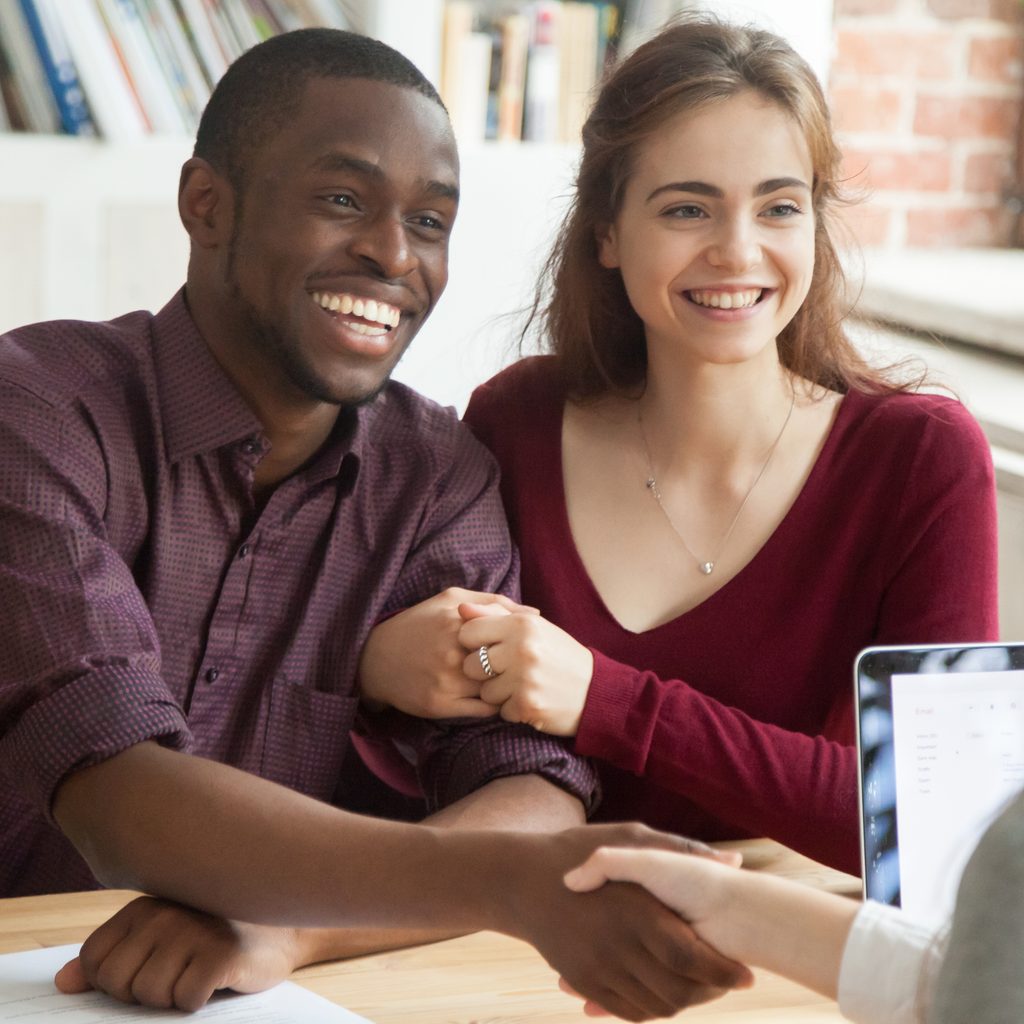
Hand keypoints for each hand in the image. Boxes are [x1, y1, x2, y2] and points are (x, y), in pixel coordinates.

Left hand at [54, 897, 303, 1010]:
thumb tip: (62, 983)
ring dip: (173, 998)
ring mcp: (193, 930)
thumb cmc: (214, 937)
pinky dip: (198, 1002)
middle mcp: (165, 912)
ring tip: (197, 974)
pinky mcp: (220, 953)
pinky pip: (185, 1001)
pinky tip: (216, 980)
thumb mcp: (160, 940)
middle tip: (177, 975)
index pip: (94, 961)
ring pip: (150, 997)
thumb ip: (112, 957)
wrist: (283, 930)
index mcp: (145, 906)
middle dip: (142, 995)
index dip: (112, 983)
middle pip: (119, 985)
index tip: (145, 972)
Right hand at [357, 588, 535, 717]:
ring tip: (514, 684)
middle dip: (520, 667)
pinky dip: (496, 705)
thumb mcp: (451, 599)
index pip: (510, 633)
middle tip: (528, 669)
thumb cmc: (419, 624)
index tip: (528, 646)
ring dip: (509, 688)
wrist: (376, 658)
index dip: (523, 642)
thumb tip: (534, 613)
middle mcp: (453, 652)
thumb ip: (492, 602)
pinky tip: (496, 697)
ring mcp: (447, 681)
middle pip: (506, 663)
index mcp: (459, 621)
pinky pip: (484, 710)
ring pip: (498, 689)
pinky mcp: (441, 705)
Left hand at [457, 604, 593, 734]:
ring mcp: (524, 679)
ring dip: (498, 693)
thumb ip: (495, 614)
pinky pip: (500, 711)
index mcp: (522, 624)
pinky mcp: (527, 705)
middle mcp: (522, 649)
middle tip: (504, 671)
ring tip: (520, 686)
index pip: (469, 631)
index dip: (473, 643)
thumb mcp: (533, 627)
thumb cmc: (559, 655)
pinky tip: (529, 700)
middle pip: (470, 664)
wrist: (595, 690)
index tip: (488, 648)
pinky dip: (512, 709)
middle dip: (482, 672)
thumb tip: (461, 608)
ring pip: (484, 692)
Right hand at [501, 823, 752, 1020]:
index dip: (723, 970)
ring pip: (654, 1006)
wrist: (521, 880)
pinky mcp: (583, 980)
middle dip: (710, 994)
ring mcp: (596, 968)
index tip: (746, 973)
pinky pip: (627, 1011)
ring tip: (702, 988)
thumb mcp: (629, 838)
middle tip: (727, 984)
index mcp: (633, 909)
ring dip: (684, 1003)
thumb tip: (734, 859)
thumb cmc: (577, 849)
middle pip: (677, 991)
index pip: (690, 957)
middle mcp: (615, 945)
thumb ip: (681, 849)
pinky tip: (665, 990)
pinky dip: (652, 1009)